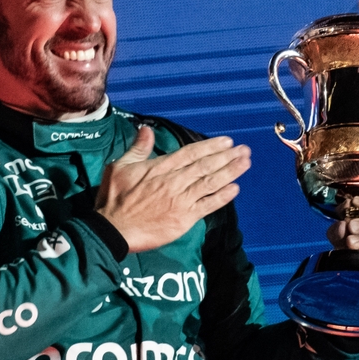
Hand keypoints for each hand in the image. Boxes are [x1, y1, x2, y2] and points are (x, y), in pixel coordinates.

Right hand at [96, 126, 250, 253]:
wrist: (113, 230)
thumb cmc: (114, 199)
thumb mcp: (120, 167)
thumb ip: (137, 149)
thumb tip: (145, 129)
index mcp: (160, 168)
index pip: (190, 153)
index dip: (210, 146)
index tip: (226, 141)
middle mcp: (174, 182)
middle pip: (205, 166)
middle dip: (227, 156)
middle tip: (244, 149)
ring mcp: (181, 200)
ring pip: (210, 183)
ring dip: (230, 172)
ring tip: (245, 163)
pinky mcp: (183, 219)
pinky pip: (207, 206)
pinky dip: (222, 197)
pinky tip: (235, 189)